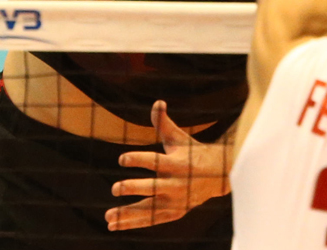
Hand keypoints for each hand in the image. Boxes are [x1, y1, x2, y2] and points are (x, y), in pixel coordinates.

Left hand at [105, 101, 229, 230]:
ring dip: (128, 213)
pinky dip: (132, 223)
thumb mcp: (178, 138)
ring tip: (108, 216)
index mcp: (176, 164)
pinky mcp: (174, 213)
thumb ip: (164, 123)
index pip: (154, 162)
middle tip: (115, 189)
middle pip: (152, 188)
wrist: (218, 176)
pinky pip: (150, 220)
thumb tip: (157, 102)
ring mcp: (175, 201)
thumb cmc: (192, 153)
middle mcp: (176, 184)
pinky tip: (114, 225)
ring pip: (149, 209)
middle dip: (133, 188)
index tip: (121, 159)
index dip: (138, 159)